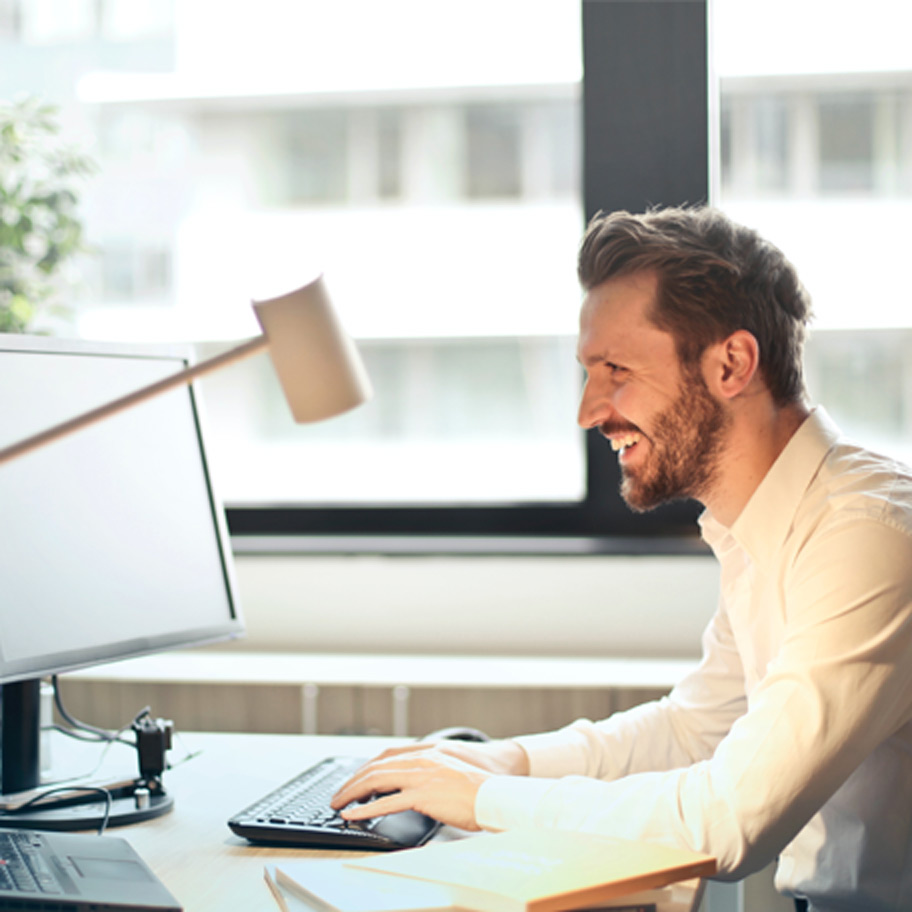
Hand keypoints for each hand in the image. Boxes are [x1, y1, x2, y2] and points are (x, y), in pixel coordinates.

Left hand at [329, 740, 528, 831]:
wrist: (497, 793)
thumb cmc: (480, 785)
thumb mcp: (452, 768)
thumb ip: (431, 769)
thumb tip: (413, 782)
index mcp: (428, 751)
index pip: (388, 754)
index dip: (367, 766)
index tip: (356, 778)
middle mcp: (422, 759)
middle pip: (377, 766)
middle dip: (354, 780)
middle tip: (339, 794)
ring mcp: (421, 776)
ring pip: (377, 780)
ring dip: (353, 792)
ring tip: (339, 804)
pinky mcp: (423, 795)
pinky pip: (387, 802)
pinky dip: (366, 809)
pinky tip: (354, 815)